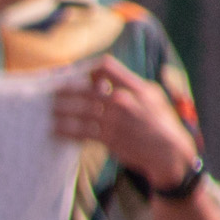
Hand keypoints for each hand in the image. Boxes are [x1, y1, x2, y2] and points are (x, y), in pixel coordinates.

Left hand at [52, 55, 198, 190]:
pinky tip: (56, 129)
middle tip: (50, 93)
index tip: (72, 73)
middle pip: (85, 89)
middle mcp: (124, 101)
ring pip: (79, 111)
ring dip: (61, 111)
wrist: (170, 152)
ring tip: (50, 112)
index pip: (105, 66)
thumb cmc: (159, 122)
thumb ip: (127, 85)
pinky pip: (81, 132)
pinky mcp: (109, 138)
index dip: (85, 68)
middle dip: (65, 91)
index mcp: (135, 86)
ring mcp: (115, 120)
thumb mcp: (151, 96)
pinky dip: (66, 130)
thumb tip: (98, 76)